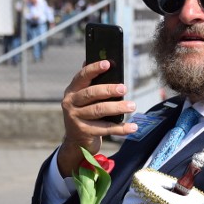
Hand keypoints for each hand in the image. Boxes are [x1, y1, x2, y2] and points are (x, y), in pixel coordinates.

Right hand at [57, 61, 136, 176]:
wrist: (76, 141)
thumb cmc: (85, 113)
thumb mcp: (84, 99)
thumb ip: (92, 83)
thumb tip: (107, 62)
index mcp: (72, 91)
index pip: (82, 76)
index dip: (94, 69)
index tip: (108, 63)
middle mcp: (70, 103)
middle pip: (91, 94)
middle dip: (108, 90)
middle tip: (124, 88)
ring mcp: (75, 118)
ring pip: (99, 110)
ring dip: (117, 107)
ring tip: (132, 106)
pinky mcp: (84, 132)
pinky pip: (105, 129)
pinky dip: (121, 128)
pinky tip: (133, 127)